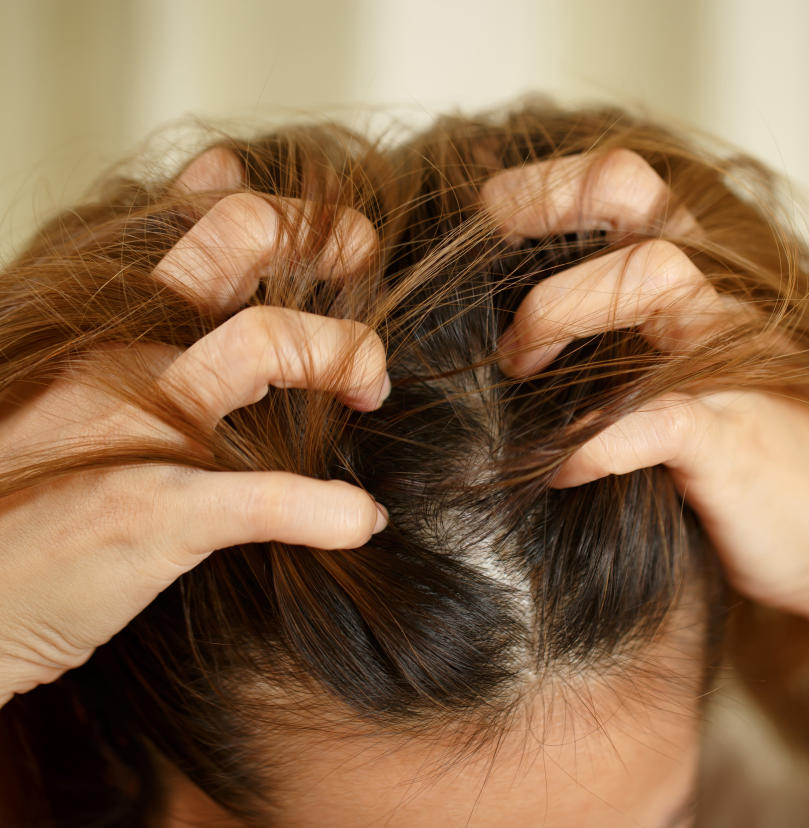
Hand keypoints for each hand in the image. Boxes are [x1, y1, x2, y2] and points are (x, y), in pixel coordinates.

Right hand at [0, 149, 390, 704]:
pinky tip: (360, 520)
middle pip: (237, 237)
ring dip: (347, 353)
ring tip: (372, 390)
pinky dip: (330, 511)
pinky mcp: (149, 511)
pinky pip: (262, 499)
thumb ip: (136, 339)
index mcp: (107, 328)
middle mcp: (120, 354)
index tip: (337, 233)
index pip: (198, 220)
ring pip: (266, 341)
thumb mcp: (65, 398)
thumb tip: (208, 255)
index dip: (279, 205)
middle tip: (369, 275)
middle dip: (328, 240)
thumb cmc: (20, 504)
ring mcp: (135, 425)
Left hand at [483, 149, 808, 621]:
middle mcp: (721, 301)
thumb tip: (520, 352)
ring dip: (558, 310)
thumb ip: (630, 353)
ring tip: (519, 368)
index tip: (488, 214)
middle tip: (484, 244)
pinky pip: (652, 416)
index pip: (629, 185)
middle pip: (634, 190)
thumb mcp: (689, 389)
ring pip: (649, 274)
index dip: (552, 183)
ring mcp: (734, 362)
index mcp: (703, 284)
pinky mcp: (736, 436)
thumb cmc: (756, 468)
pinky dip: (588, 442)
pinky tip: (559, 471)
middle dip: (548, 200)